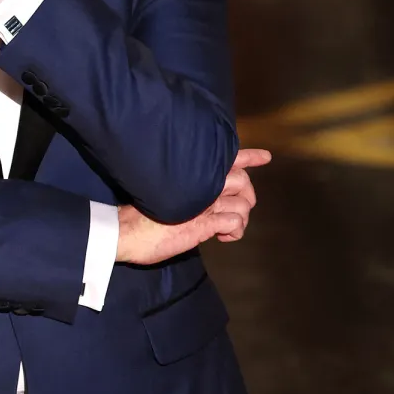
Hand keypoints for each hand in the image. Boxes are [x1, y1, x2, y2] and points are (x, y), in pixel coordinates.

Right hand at [115, 148, 271, 263]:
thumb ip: (189, 189)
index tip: (266, 156)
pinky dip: (235, 231)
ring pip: (242, 203)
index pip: (226, 159)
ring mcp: (204, 204)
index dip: (249, 157)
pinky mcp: (204, 225)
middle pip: (242, 180)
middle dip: (248, 195)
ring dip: (242, 217)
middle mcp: (201, 184)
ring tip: (228, 227)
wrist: (127, 231)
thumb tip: (206, 194)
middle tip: (241, 206)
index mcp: (192, 174)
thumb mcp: (168, 192)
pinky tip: (223, 237)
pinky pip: (234, 222)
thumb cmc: (142, 213)